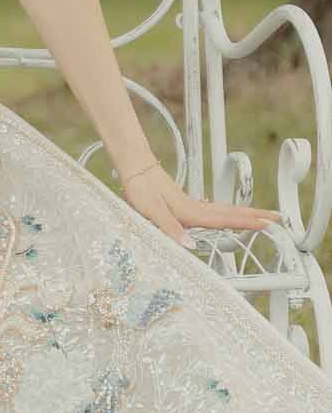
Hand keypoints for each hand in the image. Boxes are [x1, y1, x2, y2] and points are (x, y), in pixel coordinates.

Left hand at [119, 159, 272, 245]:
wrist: (134, 166)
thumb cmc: (139, 188)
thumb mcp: (150, 210)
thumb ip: (169, 227)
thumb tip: (189, 245)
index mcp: (189, 212)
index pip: (223, 220)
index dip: (246, 223)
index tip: (267, 224)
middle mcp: (194, 208)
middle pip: (230, 213)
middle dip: (255, 216)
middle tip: (278, 219)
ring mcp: (190, 204)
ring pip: (223, 210)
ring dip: (243, 213)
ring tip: (260, 216)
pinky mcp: (184, 202)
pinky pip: (211, 209)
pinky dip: (225, 212)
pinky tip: (223, 213)